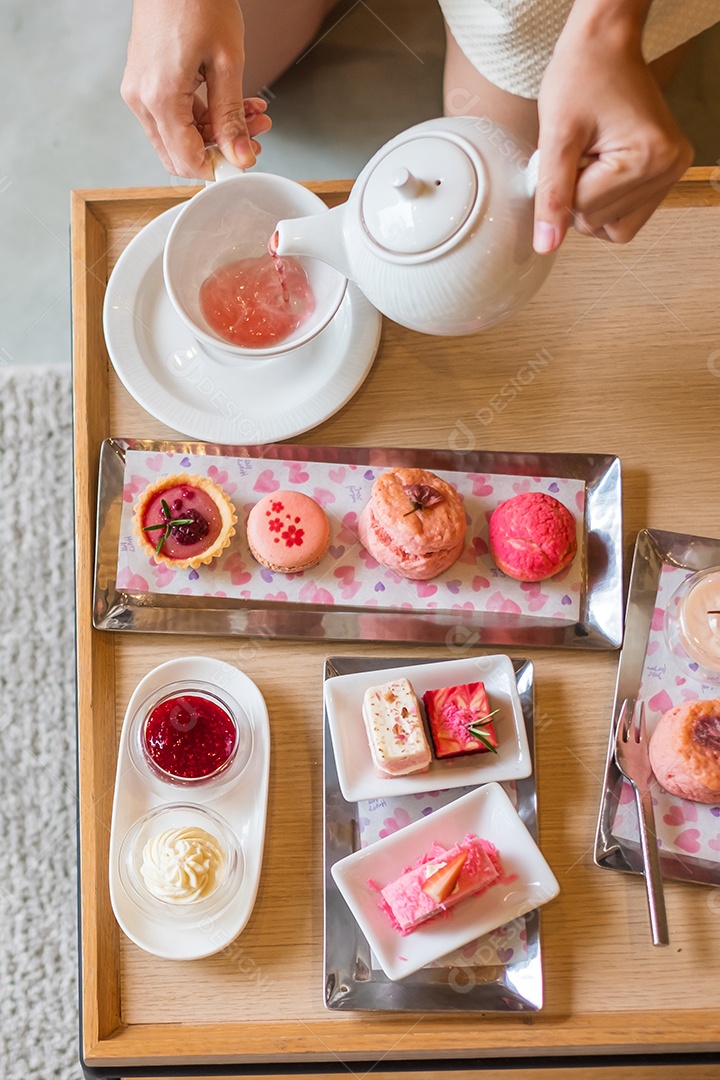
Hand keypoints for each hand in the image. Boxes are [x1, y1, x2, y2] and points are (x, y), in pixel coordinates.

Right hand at [122, 0, 272, 178]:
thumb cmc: (197, 0)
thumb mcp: (227, 62)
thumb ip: (232, 116)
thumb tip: (240, 155)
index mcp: (159, 97)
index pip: (187, 160)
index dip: (218, 168)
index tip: (243, 163)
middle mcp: (141, 99)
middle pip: (179, 154)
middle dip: (219, 151)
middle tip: (251, 140)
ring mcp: (139, 90)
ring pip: (178, 136)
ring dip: (216, 132)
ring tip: (251, 117)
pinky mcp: (144, 81)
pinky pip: (173, 115)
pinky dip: (202, 115)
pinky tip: (230, 104)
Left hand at [533, 2, 692, 250]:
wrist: (605, 45)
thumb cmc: (582, 75)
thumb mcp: (556, 136)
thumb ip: (551, 195)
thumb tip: (547, 246)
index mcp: (649, 159)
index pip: (586, 213)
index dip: (563, 187)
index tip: (567, 152)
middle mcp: (668, 169)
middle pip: (600, 223)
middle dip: (578, 194)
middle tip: (578, 152)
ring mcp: (671, 173)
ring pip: (613, 225)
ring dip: (590, 200)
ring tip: (591, 157)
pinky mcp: (664, 173)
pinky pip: (625, 214)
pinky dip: (605, 199)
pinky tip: (601, 167)